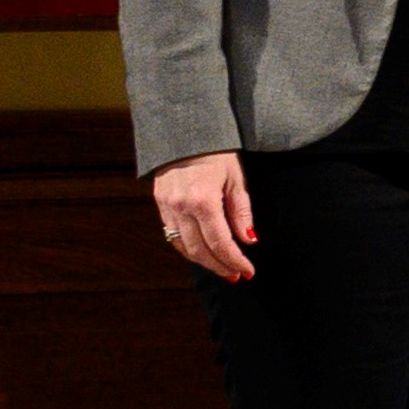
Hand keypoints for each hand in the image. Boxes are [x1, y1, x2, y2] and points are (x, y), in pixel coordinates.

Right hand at [150, 152, 255, 281]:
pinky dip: (187, 248)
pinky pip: (171, 235)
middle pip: (200, 250)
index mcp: (203, 200)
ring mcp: (167, 206)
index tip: (248, 271)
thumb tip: (248, 240)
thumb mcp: (236, 179)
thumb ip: (241, 212)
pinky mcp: (159, 204)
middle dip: (220, 266)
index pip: (220, 242)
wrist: (183, 132)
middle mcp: (181, 207)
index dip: (234, 260)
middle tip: (236, 275)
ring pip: (183, 246)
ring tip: (222, 268)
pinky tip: (202, 253)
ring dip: (203, 262)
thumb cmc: (216, 152)